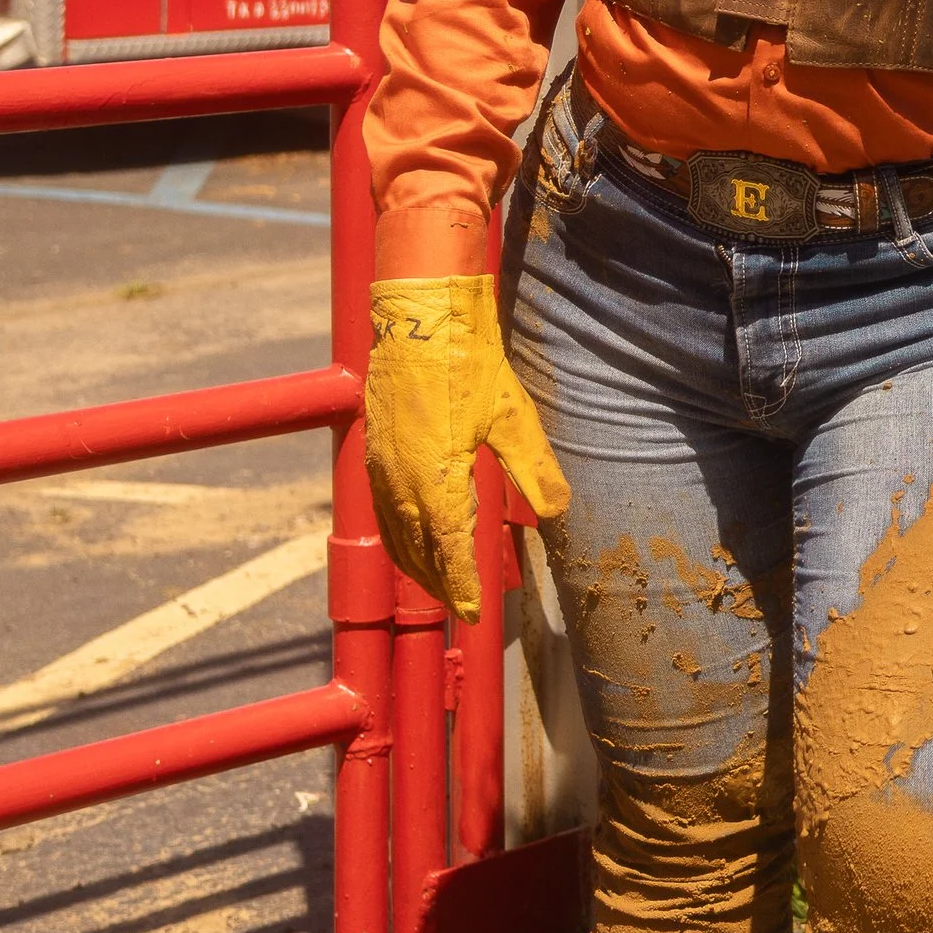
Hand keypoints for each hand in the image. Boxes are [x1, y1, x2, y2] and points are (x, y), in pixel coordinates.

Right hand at [365, 275, 568, 619]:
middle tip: (464, 608)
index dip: (463, 586)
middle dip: (441, 585)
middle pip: (419, 553)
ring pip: (396, 535)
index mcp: (436, 481)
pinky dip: (399, 537)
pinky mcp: (374, 453)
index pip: (449, 552)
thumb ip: (534, 468)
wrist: (420, 320)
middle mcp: (400, 484)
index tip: (476, 612)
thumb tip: (558, 511)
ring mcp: (381, 469)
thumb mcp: (513, 418)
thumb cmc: (468, 365)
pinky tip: (414, 538)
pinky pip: (383, 512)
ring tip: (438, 586)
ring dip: (417, 566)